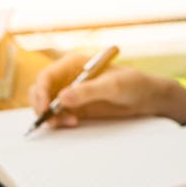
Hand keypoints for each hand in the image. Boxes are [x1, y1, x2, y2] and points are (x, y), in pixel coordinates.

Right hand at [28, 53, 176, 127]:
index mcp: (73, 64)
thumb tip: (62, 98)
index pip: (47, 76)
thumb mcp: (112, 87)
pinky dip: (58, 120)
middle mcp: (67, 76)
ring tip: (66, 122)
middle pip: (40, 89)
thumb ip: (87, 91)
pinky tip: (71, 122)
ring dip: (50, 115)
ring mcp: (69, 92)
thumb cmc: (132, 84)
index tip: (46, 107)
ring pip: (45, 103)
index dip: (41, 91)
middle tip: (50, 119)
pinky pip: (56, 114)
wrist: (144, 98)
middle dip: (41, 105)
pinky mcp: (73, 106)